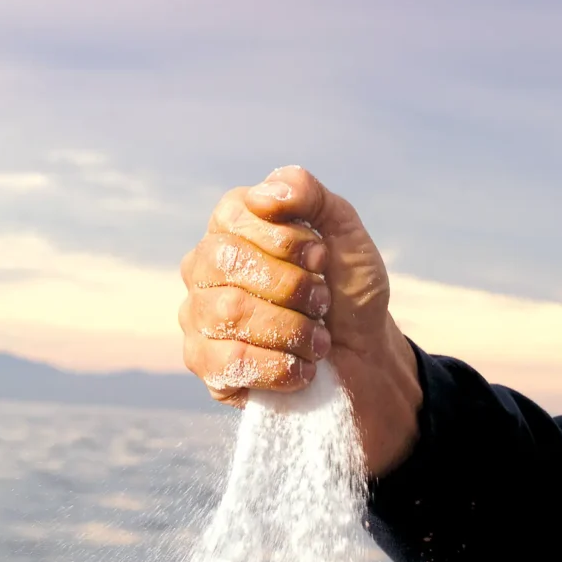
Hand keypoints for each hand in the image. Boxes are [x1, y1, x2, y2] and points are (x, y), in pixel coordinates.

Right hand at [179, 165, 421, 475]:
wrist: (364, 357)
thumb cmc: (347, 291)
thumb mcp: (343, 231)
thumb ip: (308, 194)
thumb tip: (263, 194)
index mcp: (231, 227)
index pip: (235, 216)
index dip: (286, 238)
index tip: (322, 256)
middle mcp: (203, 268)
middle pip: (225, 262)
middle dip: (291, 284)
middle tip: (322, 301)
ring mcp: (197, 317)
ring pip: (229, 311)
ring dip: (292, 328)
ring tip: (318, 339)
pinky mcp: (205, 365)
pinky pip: (229, 361)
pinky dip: (279, 365)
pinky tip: (301, 367)